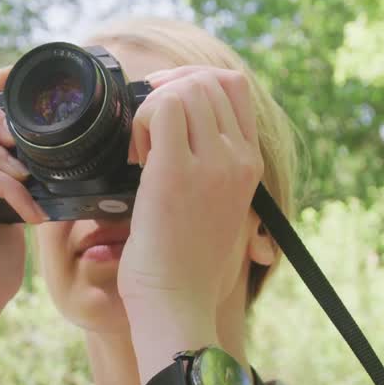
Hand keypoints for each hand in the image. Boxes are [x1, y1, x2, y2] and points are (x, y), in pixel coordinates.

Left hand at [118, 67, 261, 356]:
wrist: (177, 304)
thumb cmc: (184, 264)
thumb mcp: (212, 207)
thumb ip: (207, 168)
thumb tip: (174, 132)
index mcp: (250, 164)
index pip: (233, 86)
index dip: (193, 80)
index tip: (164, 104)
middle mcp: (238, 159)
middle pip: (205, 81)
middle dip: (166, 91)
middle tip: (143, 133)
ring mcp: (212, 164)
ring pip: (183, 90)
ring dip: (150, 108)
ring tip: (140, 150)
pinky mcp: (176, 173)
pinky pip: (160, 110)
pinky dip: (139, 121)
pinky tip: (134, 158)